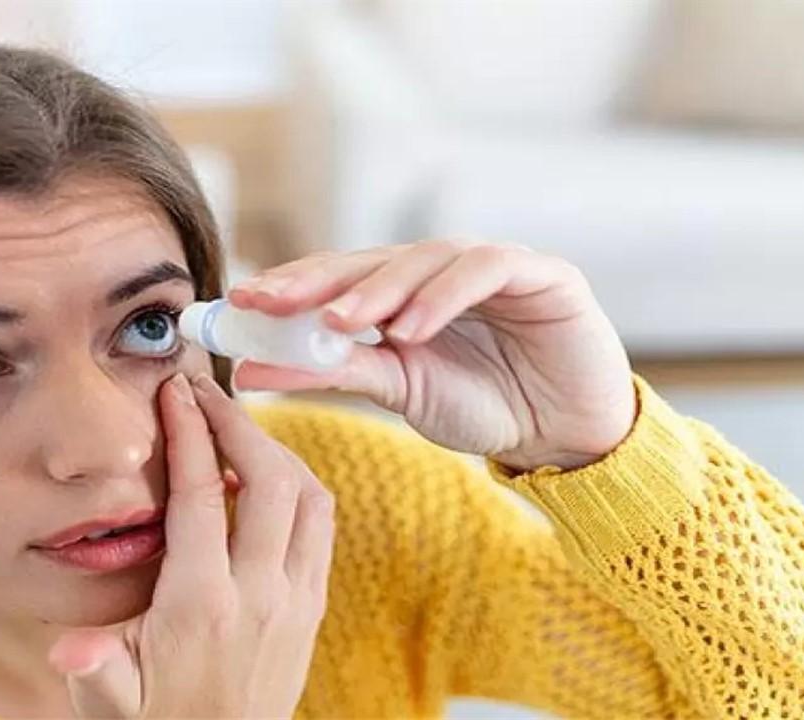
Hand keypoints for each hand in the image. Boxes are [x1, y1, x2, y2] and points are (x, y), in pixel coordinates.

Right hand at [48, 373, 333, 718]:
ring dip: (277, 450)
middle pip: (271, 479)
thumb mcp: (108, 705)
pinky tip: (264, 477)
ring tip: (236, 428)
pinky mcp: (312, 607)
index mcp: (202, 605)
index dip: (190, 433)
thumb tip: (69, 652)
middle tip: (206, 393)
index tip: (175, 392)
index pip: (202, 495)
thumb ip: (93, 671)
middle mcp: (260, 594)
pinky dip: (298, 485)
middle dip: (239, 423)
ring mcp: (296, 600)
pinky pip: (321, 526)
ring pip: (310, 496)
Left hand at [229, 242, 636, 469]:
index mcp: (401, 293)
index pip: (335, 277)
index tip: (237, 305)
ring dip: (376, 291)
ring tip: (337, 325)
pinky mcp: (540, 272)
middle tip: (268, 301)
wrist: (566, 434)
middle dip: (314, 279)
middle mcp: (438, 269)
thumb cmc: (484, 406)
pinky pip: (483, 270)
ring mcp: (488, 264)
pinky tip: (409, 330)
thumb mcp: (397, 390)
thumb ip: (331, 372)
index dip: (287, 286)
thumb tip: (248, 372)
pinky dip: (441, 297)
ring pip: (421, 259)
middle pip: (367, 259)